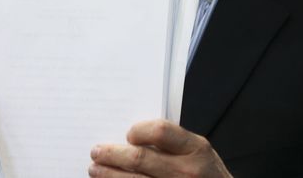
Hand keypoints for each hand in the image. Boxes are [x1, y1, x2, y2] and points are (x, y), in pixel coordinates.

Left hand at [88, 119, 231, 177]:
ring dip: (109, 175)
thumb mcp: (199, 153)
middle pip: (140, 159)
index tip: (127, 134)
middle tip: (96, 152)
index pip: (161, 131)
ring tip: (95, 170)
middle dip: (112, 155)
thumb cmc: (207, 175)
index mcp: (196, 149)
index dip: (139, 131)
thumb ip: (174, 144)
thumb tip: (133, 138)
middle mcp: (187, 172)